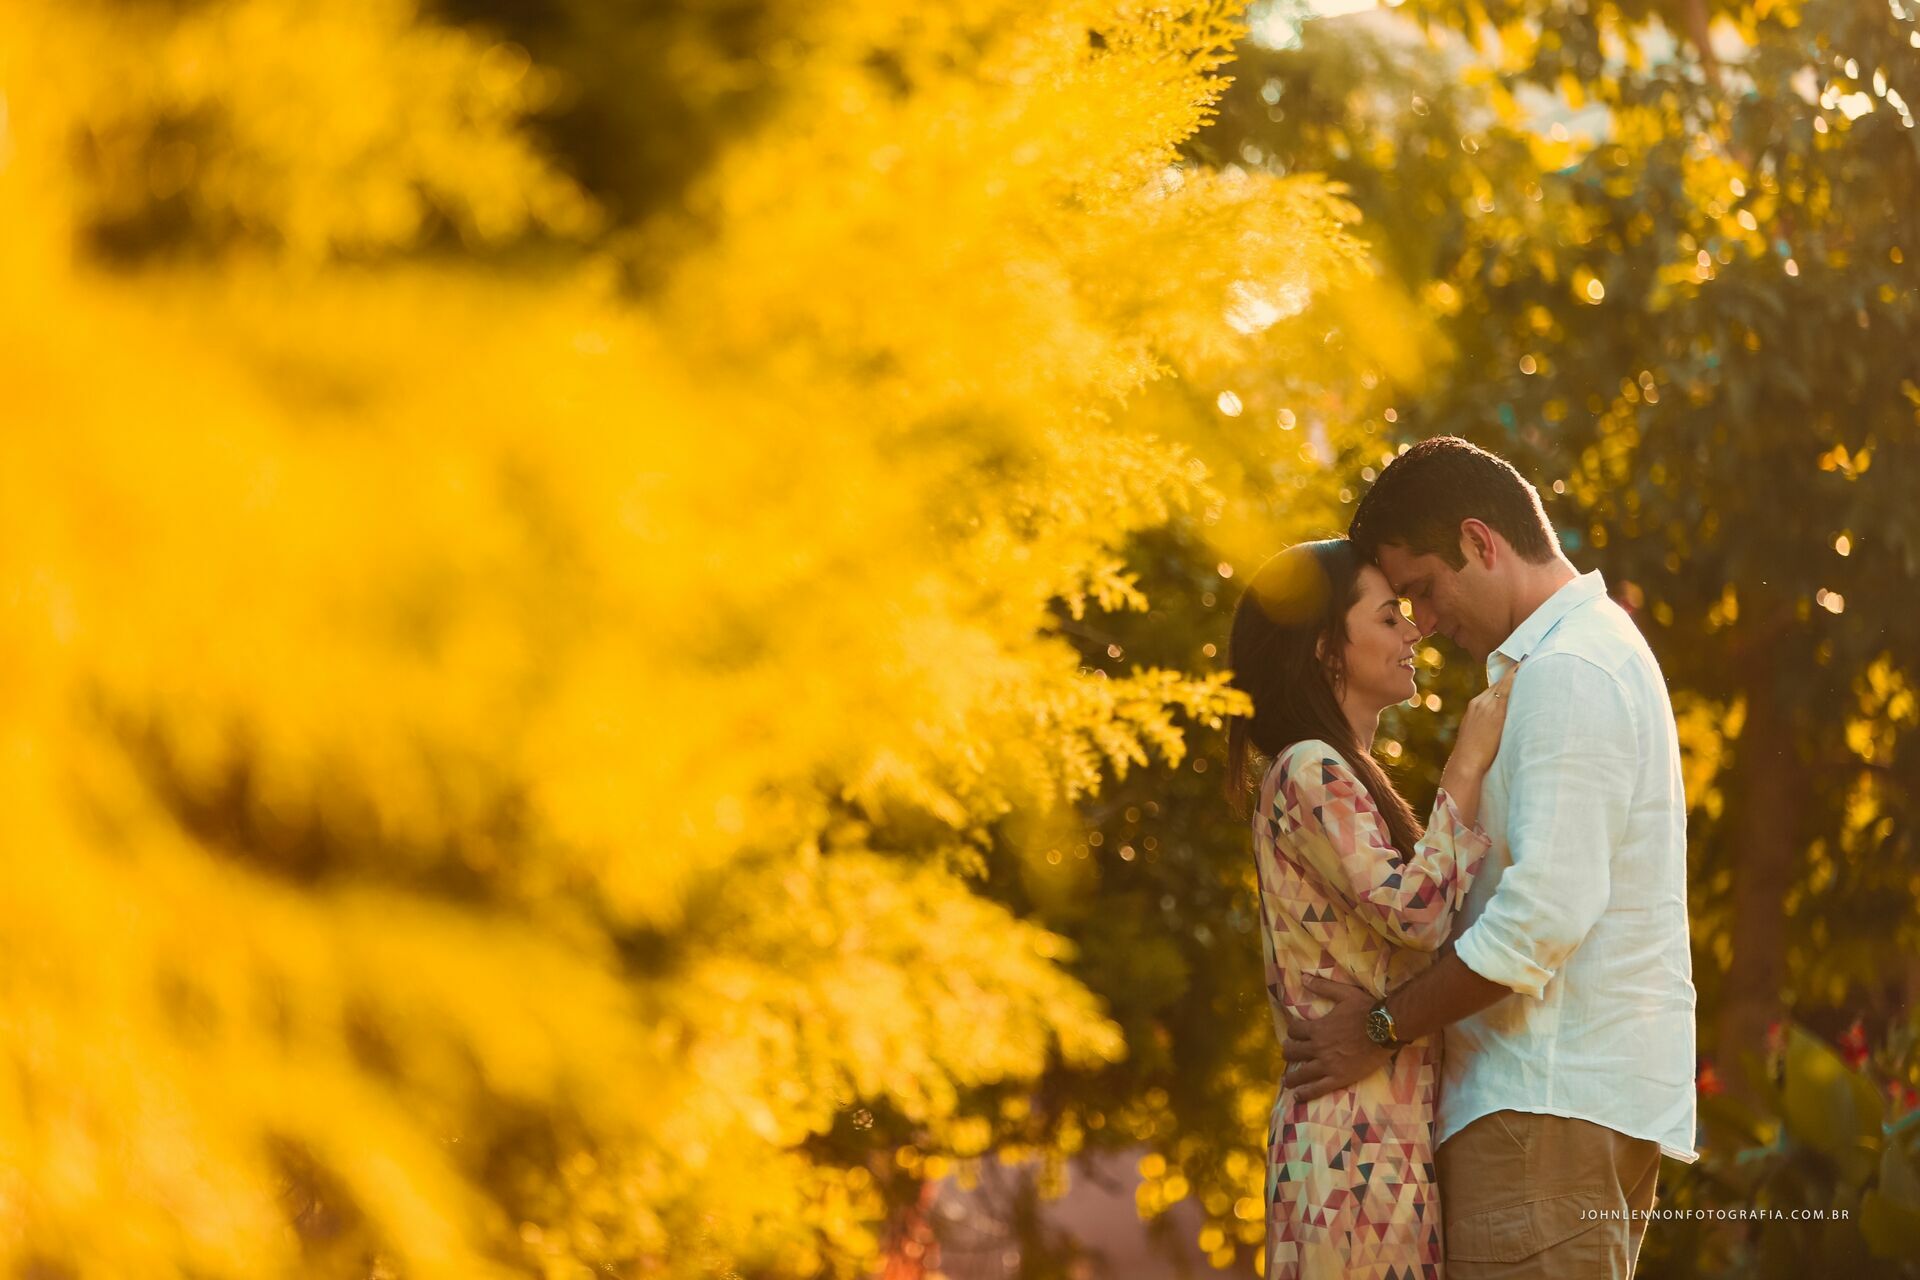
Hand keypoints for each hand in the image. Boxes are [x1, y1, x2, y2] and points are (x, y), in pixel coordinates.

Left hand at [1280, 975, 1390, 1100]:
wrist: (1387, 1029)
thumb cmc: (1367, 1010)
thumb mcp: (1344, 993)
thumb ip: (1322, 987)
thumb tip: (1303, 977)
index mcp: (1318, 1028)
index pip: (1294, 1031)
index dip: (1292, 1031)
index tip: (1294, 1034)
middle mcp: (1318, 1047)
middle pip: (1293, 1052)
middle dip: (1289, 1052)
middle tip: (1289, 1054)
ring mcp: (1328, 1064)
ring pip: (1301, 1072)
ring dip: (1291, 1076)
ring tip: (1286, 1080)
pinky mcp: (1339, 1078)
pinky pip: (1317, 1088)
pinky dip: (1305, 1093)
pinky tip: (1297, 1096)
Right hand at [1446, 662, 1518, 779]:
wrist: (1466, 763)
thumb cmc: (1474, 756)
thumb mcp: (1477, 735)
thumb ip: (1488, 725)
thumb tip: (1502, 727)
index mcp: (1475, 707)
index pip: (1493, 689)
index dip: (1506, 679)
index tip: (1518, 668)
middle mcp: (1479, 702)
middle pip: (1499, 684)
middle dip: (1513, 672)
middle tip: (1528, 658)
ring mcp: (1486, 706)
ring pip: (1503, 684)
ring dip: (1516, 672)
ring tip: (1530, 659)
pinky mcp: (1495, 712)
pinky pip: (1507, 690)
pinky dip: (1515, 679)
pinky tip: (1526, 670)